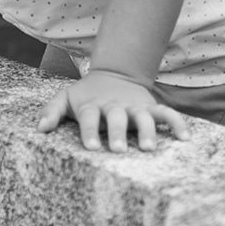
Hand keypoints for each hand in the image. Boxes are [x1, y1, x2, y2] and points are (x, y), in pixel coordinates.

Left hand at [37, 69, 188, 152]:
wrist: (112, 75)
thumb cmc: (85, 95)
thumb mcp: (65, 98)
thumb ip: (51, 111)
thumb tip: (39, 129)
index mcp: (92, 105)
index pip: (89, 117)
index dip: (89, 131)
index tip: (91, 147)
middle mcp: (114, 106)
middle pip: (116, 118)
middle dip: (117, 133)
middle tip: (119, 150)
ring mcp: (134, 106)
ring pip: (142, 117)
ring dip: (146, 131)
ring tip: (148, 148)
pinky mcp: (150, 107)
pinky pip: (166, 114)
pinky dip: (177, 123)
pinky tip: (185, 138)